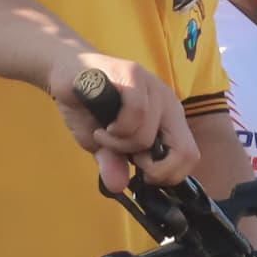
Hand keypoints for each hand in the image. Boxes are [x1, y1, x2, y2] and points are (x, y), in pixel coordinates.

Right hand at [55, 52, 192, 189]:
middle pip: (184, 151)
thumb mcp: (103, 145)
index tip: (140, 173)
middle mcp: (167, 103)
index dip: (166, 175)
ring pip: (149, 136)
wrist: (66, 70)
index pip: (189, 156)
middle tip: (127, 159)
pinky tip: (101, 126)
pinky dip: (115, 129)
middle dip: (154, 169)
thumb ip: (114, 163)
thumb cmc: (90, 107)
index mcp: (168, 119)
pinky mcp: (132, 74)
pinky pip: (135, 113)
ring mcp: (152, 87)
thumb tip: (117, 186)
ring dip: (120, 145)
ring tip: (104, 134)